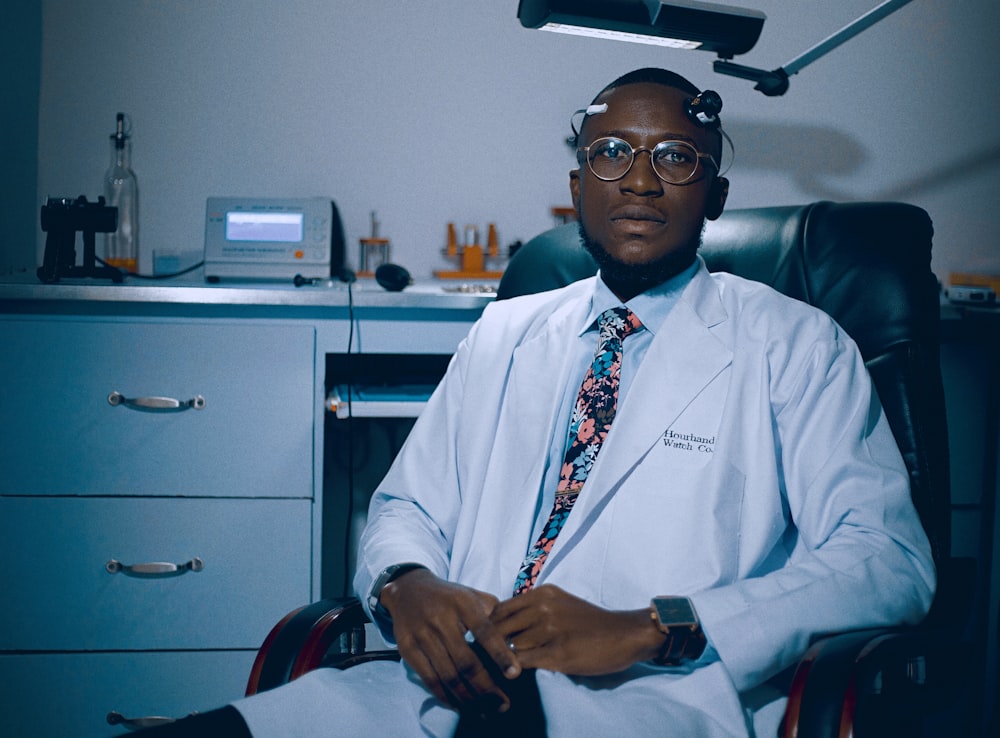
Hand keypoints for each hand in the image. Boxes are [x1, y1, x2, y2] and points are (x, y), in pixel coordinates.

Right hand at [378, 569, 521, 711]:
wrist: (408, 589)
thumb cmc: (450, 597)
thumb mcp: (472, 595)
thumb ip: (495, 613)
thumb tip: (517, 638)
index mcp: (463, 603)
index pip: (484, 631)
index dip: (500, 655)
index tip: (514, 674)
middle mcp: (441, 619)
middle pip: (466, 661)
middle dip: (486, 687)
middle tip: (502, 704)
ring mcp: (422, 635)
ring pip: (448, 675)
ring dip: (468, 698)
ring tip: (485, 711)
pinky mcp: (407, 648)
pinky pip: (429, 679)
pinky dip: (446, 696)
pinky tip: (460, 705)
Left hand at [490, 584, 662, 675]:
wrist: (624, 634)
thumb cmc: (590, 622)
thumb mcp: (559, 604)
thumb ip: (533, 609)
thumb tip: (502, 624)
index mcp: (542, 593)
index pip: (499, 610)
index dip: (492, 627)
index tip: (495, 639)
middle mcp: (543, 607)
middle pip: (499, 628)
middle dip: (495, 644)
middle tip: (498, 656)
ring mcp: (550, 630)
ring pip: (510, 647)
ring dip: (509, 658)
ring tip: (514, 663)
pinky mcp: (558, 653)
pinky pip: (524, 662)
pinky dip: (519, 668)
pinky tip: (526, 669)